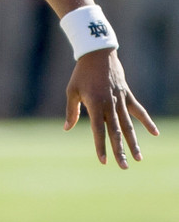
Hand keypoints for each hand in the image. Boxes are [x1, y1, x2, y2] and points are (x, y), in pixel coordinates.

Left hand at [64, 50, 158, 167]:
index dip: (100, 146)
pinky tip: (155, 134)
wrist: (97, 54)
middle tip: (124, 167)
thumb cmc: (81, 73)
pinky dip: (147, 122)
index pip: (98, 130)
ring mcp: (121, 100)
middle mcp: (110, 105)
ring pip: (129, 125)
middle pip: (116, 132)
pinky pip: (139, 111)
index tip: (103, 160)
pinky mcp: (127, 95)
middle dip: (120, 151)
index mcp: (94, 104)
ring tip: (139, 158)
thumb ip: (72, 111)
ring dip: (134, 142)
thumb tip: (67, 128)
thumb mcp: (72, 91)